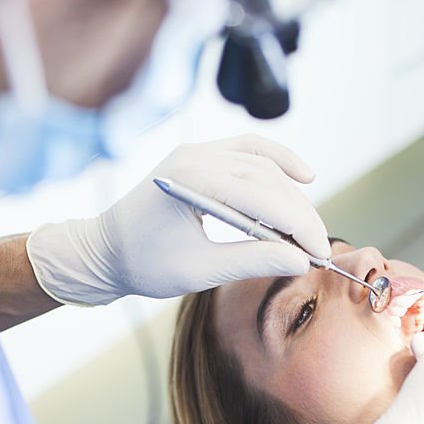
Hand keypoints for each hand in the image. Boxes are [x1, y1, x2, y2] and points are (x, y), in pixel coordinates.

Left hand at [26, 135, 329, 303]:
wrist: (103, 251)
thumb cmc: (144, 265)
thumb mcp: (199, 272)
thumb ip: (251, 261)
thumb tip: (300, 261)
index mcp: (191, 180)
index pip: (262, 196)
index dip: (298, 224)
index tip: (319, 252)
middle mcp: (195, 156)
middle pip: (268, 178)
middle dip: (299, 213)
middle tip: (319, 247)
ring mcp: (197, 151)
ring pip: (262, 163)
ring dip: (291, 194)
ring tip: (308, 229)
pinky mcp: (201, 157)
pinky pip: (249, 151)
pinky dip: (277, 162)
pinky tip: (302, 177)